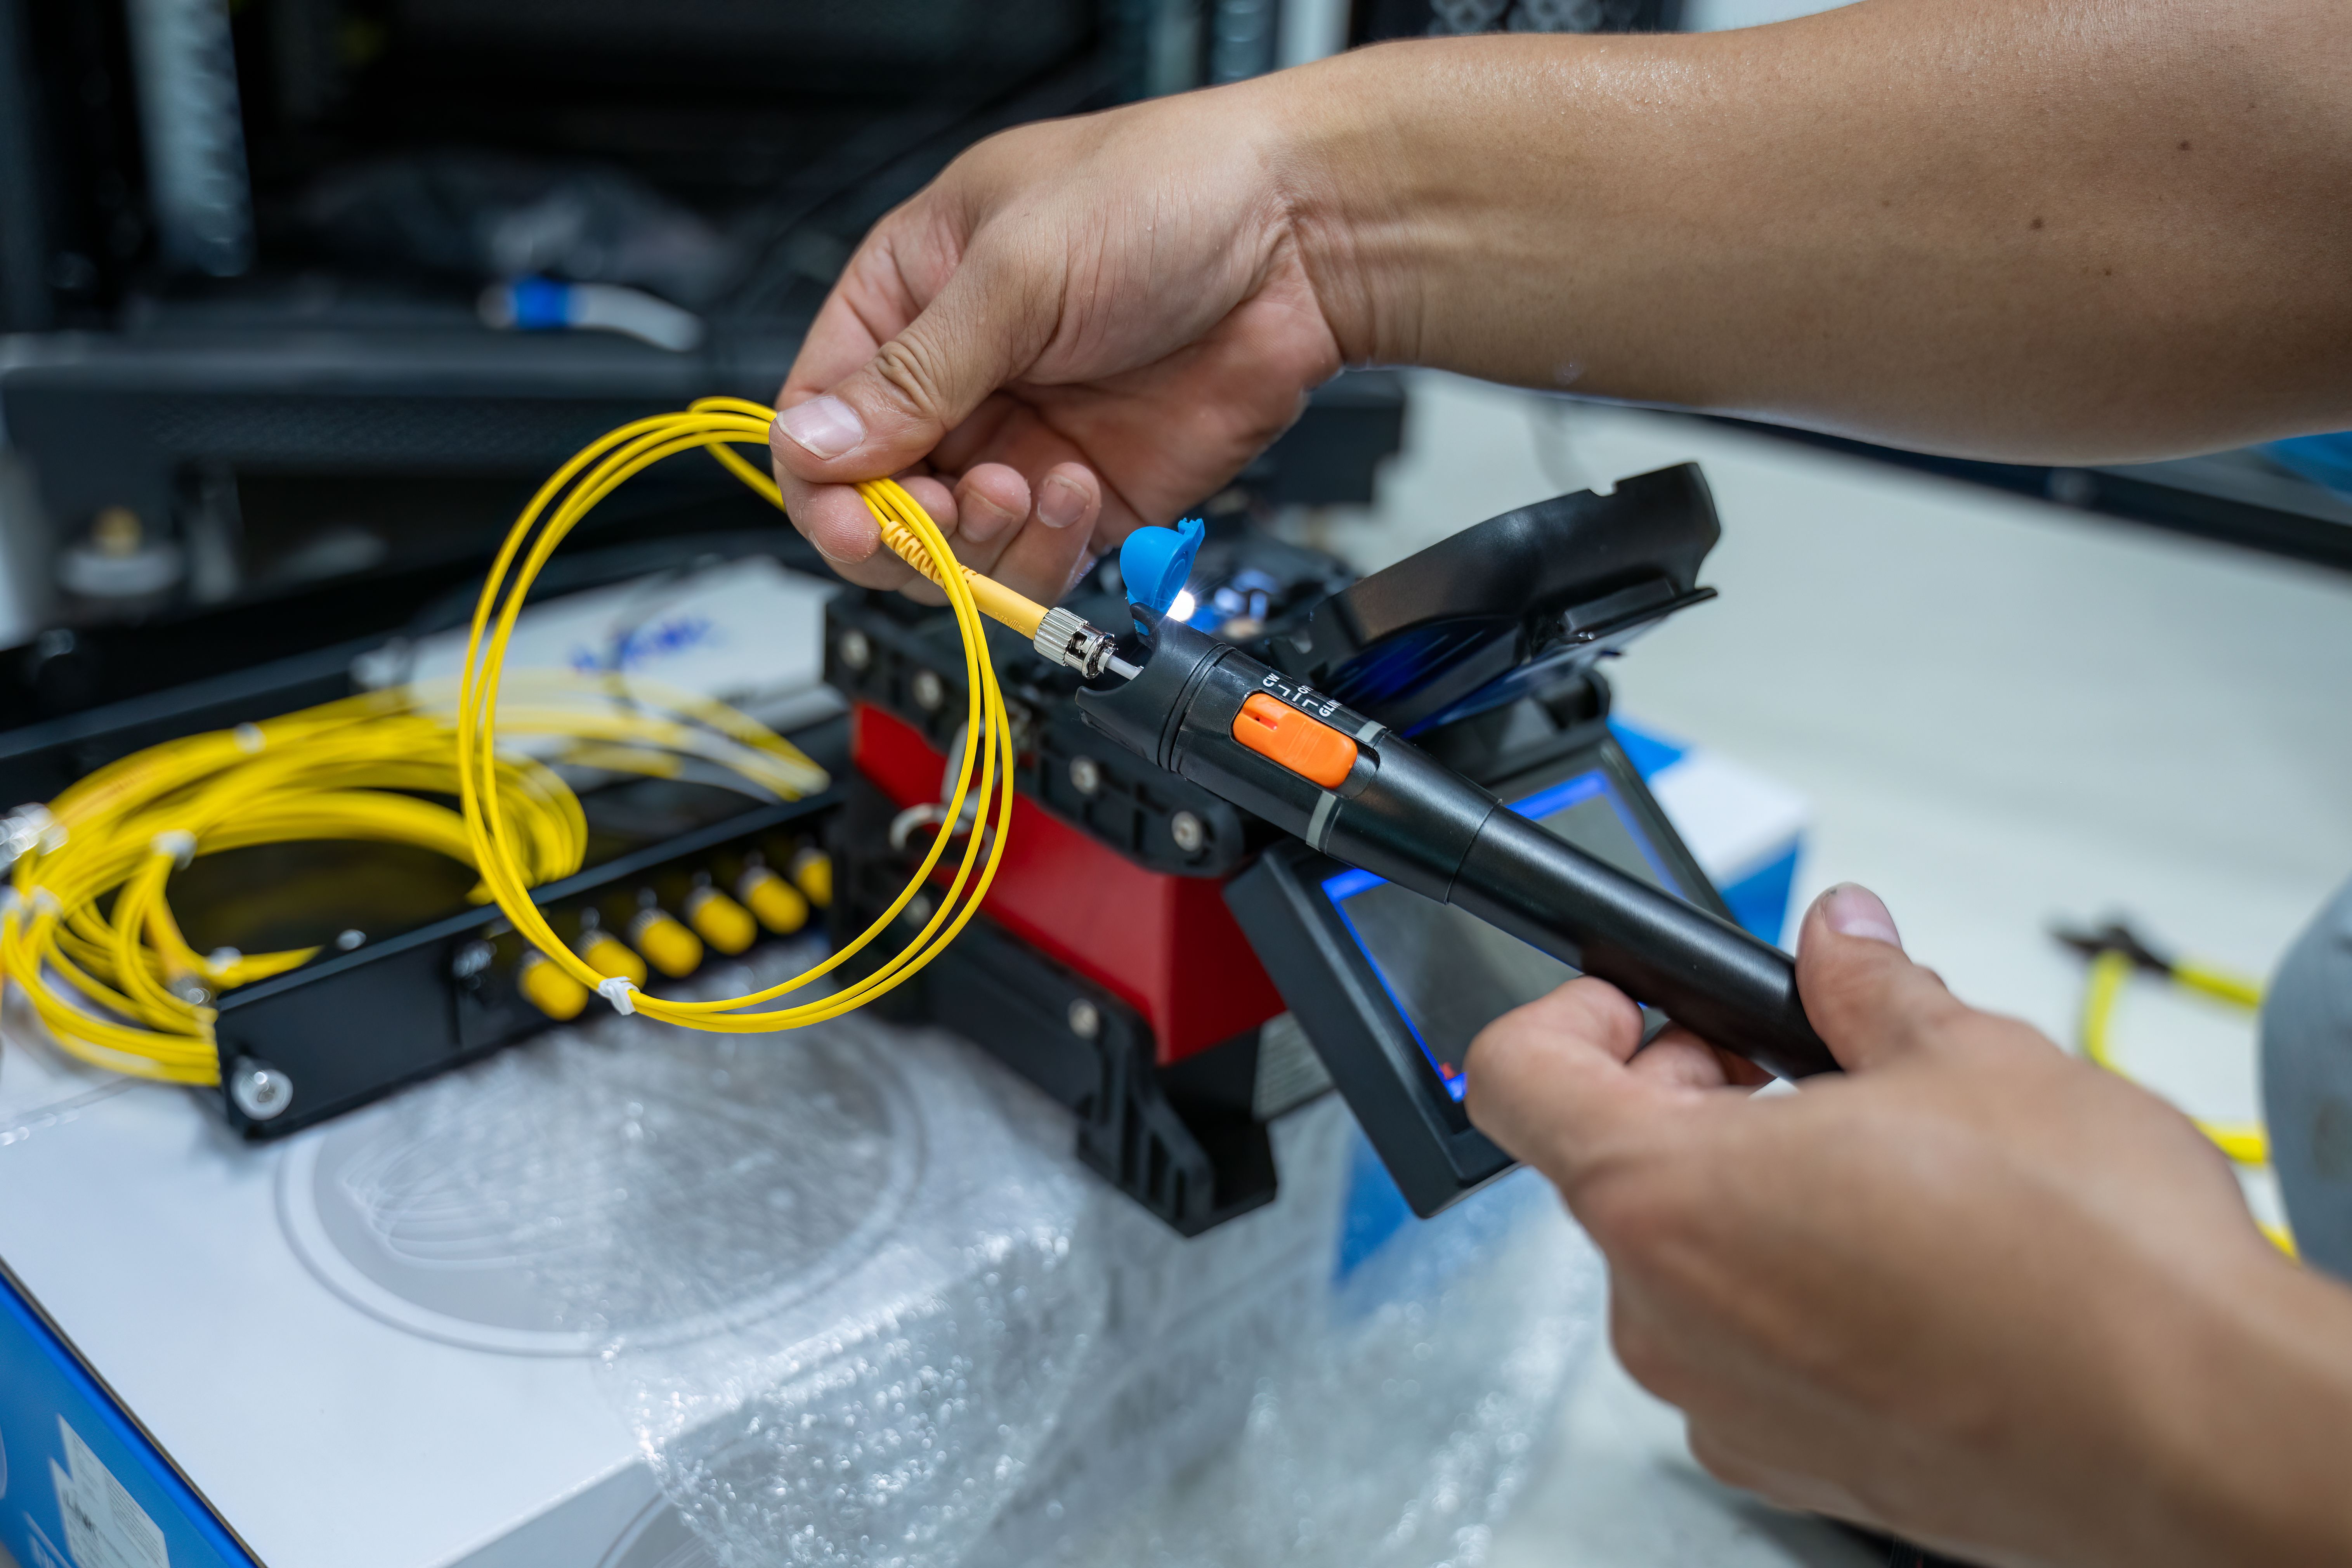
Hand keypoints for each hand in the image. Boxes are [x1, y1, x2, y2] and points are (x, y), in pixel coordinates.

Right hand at [767, 75, 1353, 604]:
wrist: (1304, 234)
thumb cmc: (1165, 193)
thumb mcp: (1015, 269)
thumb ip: (914, 371)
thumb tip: (813, 444)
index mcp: (909, 302)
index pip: (819, 420)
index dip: (826, 485)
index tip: (860, 519)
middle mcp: (959, 382)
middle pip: (879, 505)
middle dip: (908, 526)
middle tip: (954, 502)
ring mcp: (1023, 442)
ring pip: (956, 552)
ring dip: (982, 543)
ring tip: (1027, 485)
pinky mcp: (1091, 496)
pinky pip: (1037, 564)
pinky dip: (1049, 551)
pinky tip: (1082, 489)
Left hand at [1464, 885, 2351, 1567]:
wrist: (2202, 1431)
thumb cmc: (2090, 1269)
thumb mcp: (1966, 1055)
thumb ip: (1863, 987)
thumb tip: (1839, 941)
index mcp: (1664, 1198)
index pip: (1513, 1078)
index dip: (1565, 1016)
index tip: (1629, 999)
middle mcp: (1665, 1317)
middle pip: (1610, 1167)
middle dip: (1688, 1098)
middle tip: (1796, 1068)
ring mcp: (1724, 1405)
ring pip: (1685, 1260)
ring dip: (1750, 1196)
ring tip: (1877, 1165)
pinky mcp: (1792, 1462)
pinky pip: (1747, 1349)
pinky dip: (1794, 1291)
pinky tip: (1901, 1263)